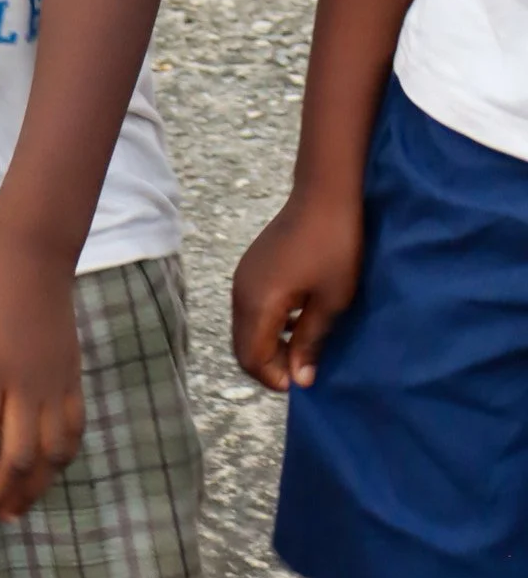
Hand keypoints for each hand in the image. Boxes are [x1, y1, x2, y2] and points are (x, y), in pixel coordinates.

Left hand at [0, 228, 83, 522]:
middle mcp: (27, 384)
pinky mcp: (73, 381)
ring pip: (50, 457)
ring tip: (3, 513)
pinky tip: (38, 478)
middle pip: (16, 460)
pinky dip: (58, 465)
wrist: (33, 254)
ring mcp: (55, 385)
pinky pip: (73, 435)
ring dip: (28, 492)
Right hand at [232, 185, 362, 392]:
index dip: (274, 377)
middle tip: (302, 370)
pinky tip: (295, 320)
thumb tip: (299, 379)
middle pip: (242, 346)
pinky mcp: (249, 268)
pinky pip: (249, 309)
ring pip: (244, 328)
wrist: (325, 194)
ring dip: (267, 345)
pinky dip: (266, 325)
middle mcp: (241, 293)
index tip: (304, 382)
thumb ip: (310, 342)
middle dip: (268, 365)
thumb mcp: (332, 301)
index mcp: (259, 303)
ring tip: (301, 347)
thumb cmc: (335, 247)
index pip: (252, 358)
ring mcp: (242, 278)